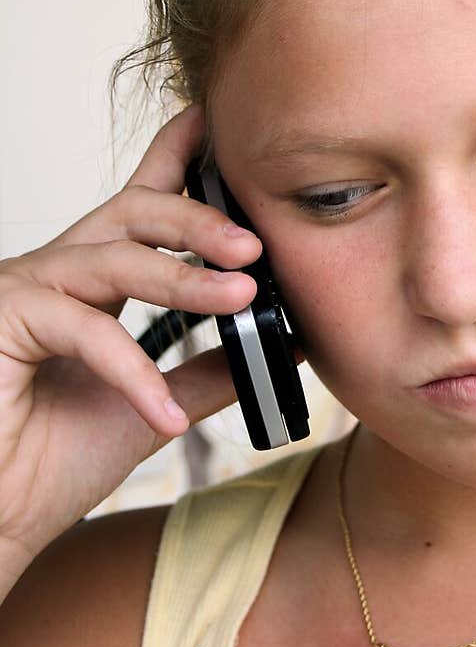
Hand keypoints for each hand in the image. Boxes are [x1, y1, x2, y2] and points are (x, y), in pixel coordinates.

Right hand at [0, 105, 262, 585]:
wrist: (1, 523)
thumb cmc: (50, 465)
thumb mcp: (154, 408)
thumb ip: (206, 371)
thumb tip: (276, 342)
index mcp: (89, 285)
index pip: (137, 209)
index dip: (174, 162)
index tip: (215, 124)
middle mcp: (53, 276)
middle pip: (129, 214)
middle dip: (197, 218)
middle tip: (256, 243)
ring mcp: (21, 292)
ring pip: (111, 259)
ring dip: (183, 278)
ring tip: (241, 297)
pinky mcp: (0, 321)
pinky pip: (82, 329)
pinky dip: (132, 372)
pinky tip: (165, 418)